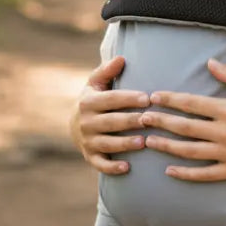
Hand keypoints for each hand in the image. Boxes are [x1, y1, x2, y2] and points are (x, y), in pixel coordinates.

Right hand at [71, 56, 148, 174]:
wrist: (75, 125)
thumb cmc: (95, 99)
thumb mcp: (96, 83)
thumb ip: (107, 71)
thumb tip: (121, 58)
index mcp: (88, 102)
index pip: (111, 99)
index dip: (129, 98)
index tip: (148, 98)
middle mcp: (86, 122)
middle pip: (111, 122)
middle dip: (130, 121)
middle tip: (150, 120)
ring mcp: (87, 141)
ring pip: (107, 143)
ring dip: (124, 144)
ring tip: (143, 142)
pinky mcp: (90, 156)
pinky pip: (100, 164)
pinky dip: (112, 167)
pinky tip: (127, 167)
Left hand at [140, 59, 225, 181]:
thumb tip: (211, 63)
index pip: (192, 103)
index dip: (170, 99)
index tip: (154, 96)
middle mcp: (225, 132)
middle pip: (185, 127)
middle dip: (160, 122)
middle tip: (140, 118)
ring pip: (190, 151)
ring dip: (167, 146)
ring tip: (148, 142)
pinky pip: (205, 174)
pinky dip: (186, 173)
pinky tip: (170, 171)